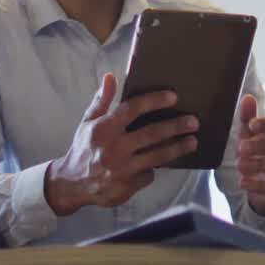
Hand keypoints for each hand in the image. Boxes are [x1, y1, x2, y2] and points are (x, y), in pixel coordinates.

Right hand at [44, 73, 199, 215]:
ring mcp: (120, 169)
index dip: (154, 101)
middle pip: (151, 134)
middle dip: (175, 126)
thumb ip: (102, 100)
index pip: (132, 109)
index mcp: (103, 129)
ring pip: (156, 157)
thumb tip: (110, 76)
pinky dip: (155, 168)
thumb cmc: (83, 148)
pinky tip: (164, 162)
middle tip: (193, 121)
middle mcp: (113, 148)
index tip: (173, 97)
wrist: (71, 184)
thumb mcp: (88, 122)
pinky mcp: (126, 187)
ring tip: (192, 141)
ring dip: (177, 148)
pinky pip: (148, 175)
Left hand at [235, 95, 264, 215]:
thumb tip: (247, 97)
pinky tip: (243, 181)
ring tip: (240, 165)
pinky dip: (257, 186)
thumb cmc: (256, 155)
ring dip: (258, 165)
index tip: (251, 125)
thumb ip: (248, 118)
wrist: (262, 187)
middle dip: (263, 145)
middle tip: (241, 147)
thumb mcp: (249, 136)